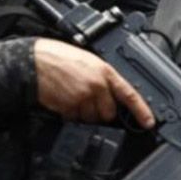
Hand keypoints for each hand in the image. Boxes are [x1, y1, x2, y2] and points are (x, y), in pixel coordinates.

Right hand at [34, 38, 153, 127]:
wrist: (32, 61)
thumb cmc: (57, 57)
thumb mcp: (87, 60)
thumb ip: (102, 77)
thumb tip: (112, 94)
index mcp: (104, 71)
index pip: (129, 94)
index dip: (141, 110)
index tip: (148, 121)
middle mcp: (96, 86)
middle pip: (109, 113)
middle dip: (100, 111)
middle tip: (87, 98)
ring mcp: (82, 98)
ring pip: (92, 118)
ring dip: (84, 113)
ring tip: (72, 95)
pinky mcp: (69, 107)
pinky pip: (75, 119)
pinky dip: (70, 113)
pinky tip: (63, 99)